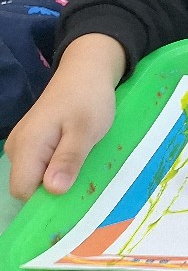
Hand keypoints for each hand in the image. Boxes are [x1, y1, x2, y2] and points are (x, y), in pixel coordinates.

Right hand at [5, 34, 125, 199]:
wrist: (86, 71)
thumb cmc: (89, 99)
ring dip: (58, 177)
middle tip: (85, 176)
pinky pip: (39, 164)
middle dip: (54, 189)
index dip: (46, 198)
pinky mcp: (32, 141)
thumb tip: (53, 191)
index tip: (75, 193)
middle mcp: (16, 147)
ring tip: (84, 163)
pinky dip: (57, 166)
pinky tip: (76, 156)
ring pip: (35, 176)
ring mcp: (22, 144)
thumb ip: (69, 159)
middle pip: (28, 185)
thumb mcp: (85, 130)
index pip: (23, 190)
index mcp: (26, 146)